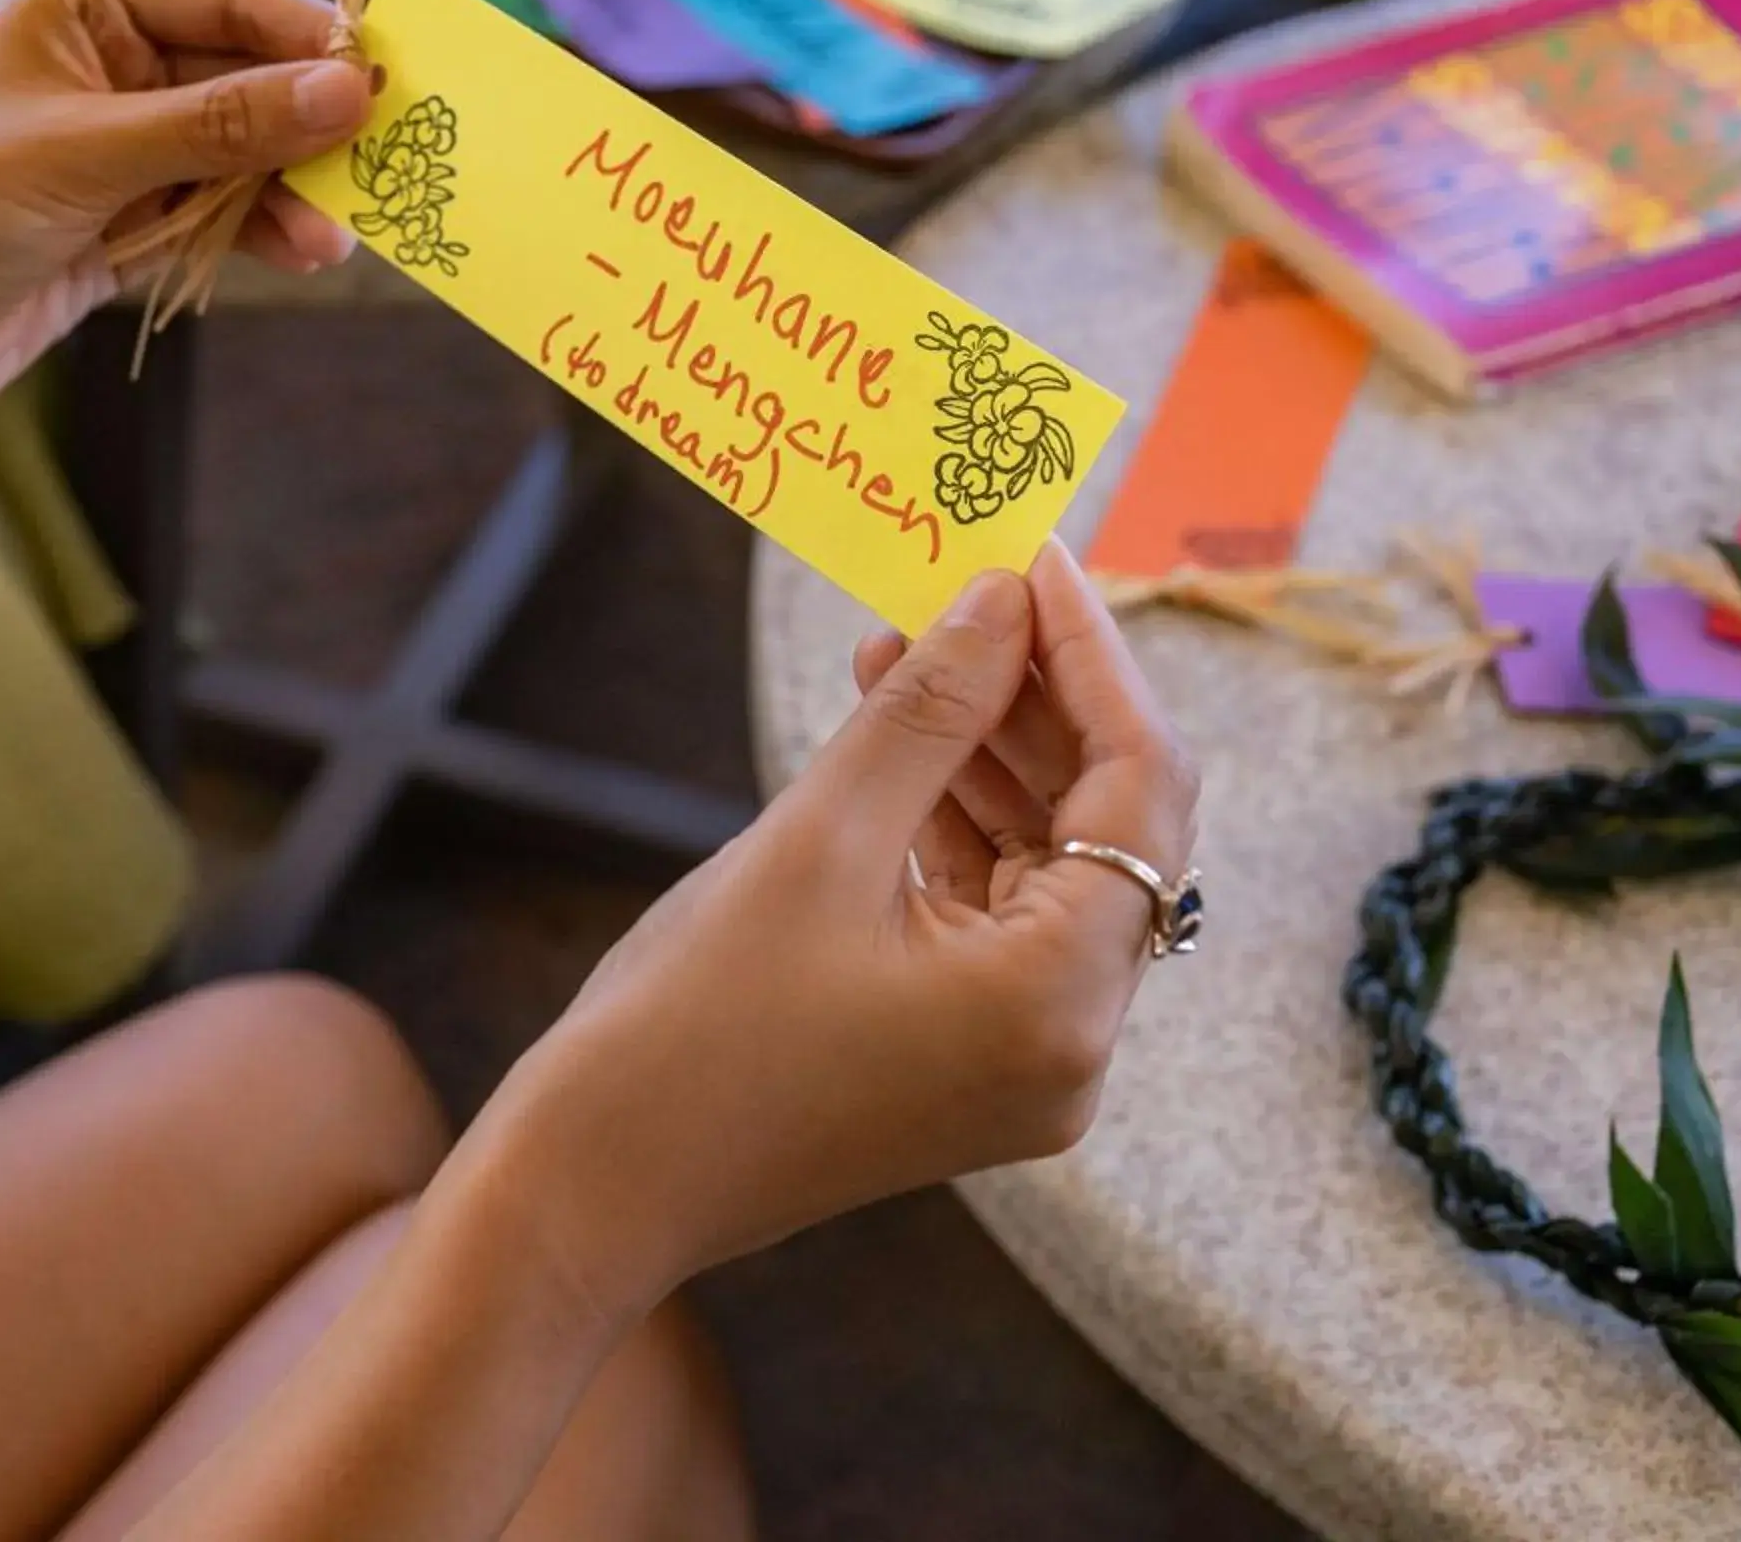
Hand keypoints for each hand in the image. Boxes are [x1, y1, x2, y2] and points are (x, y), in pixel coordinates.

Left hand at [0, 0, 373, 440]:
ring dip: (292, 187)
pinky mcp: (124, 223)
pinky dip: (261, 229)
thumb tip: (349, 89)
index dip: (308, 37)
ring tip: (338, 232)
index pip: (227, 0)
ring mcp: (120, 148)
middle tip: (384, 159)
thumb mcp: (91, 156)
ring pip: (241, 152)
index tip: (384, 80)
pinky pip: (217, 211)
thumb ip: (225, 124)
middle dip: (310, 122)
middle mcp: (108, 67)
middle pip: (246, 77)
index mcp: (84, 8)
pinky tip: (305, 250)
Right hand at [484, 546, 1200, 1315]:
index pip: (1141, 788)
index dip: (1096, 657)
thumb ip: (929, 710)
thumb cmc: (693, 1027)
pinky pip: (1001, 918)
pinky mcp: (972, 1064)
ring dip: (992, 756)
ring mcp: (1027, 1064)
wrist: (599, 1181)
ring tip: (906, 652)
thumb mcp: (817, 839)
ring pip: (1054, 869)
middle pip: (1113, 829)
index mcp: (1059, 1000)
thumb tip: (1004, 599)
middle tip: (973, 592)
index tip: (1039, 560)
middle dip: (1043, 700)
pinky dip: (960, 827)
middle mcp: (1075, 1046)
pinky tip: (896, 742)